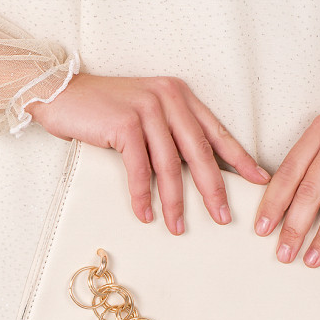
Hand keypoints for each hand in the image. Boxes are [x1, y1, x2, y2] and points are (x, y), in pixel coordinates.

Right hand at [26, 72, 269, 234]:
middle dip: (213, 188)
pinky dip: (141, 196)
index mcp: (179, 95)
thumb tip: (191, 172)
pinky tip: (145, 214)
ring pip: (170, 165)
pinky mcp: (125, 124)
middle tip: (223, 217)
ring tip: (178, 227)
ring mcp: (147, 109)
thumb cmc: (101, 108)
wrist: (61, 92)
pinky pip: (139, 169)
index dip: (239, 159)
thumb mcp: (144, 112)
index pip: (216, 131)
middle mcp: (168, 98)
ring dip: (174, 201)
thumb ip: (168, 132)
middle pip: (199, 151)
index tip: (259, 181)